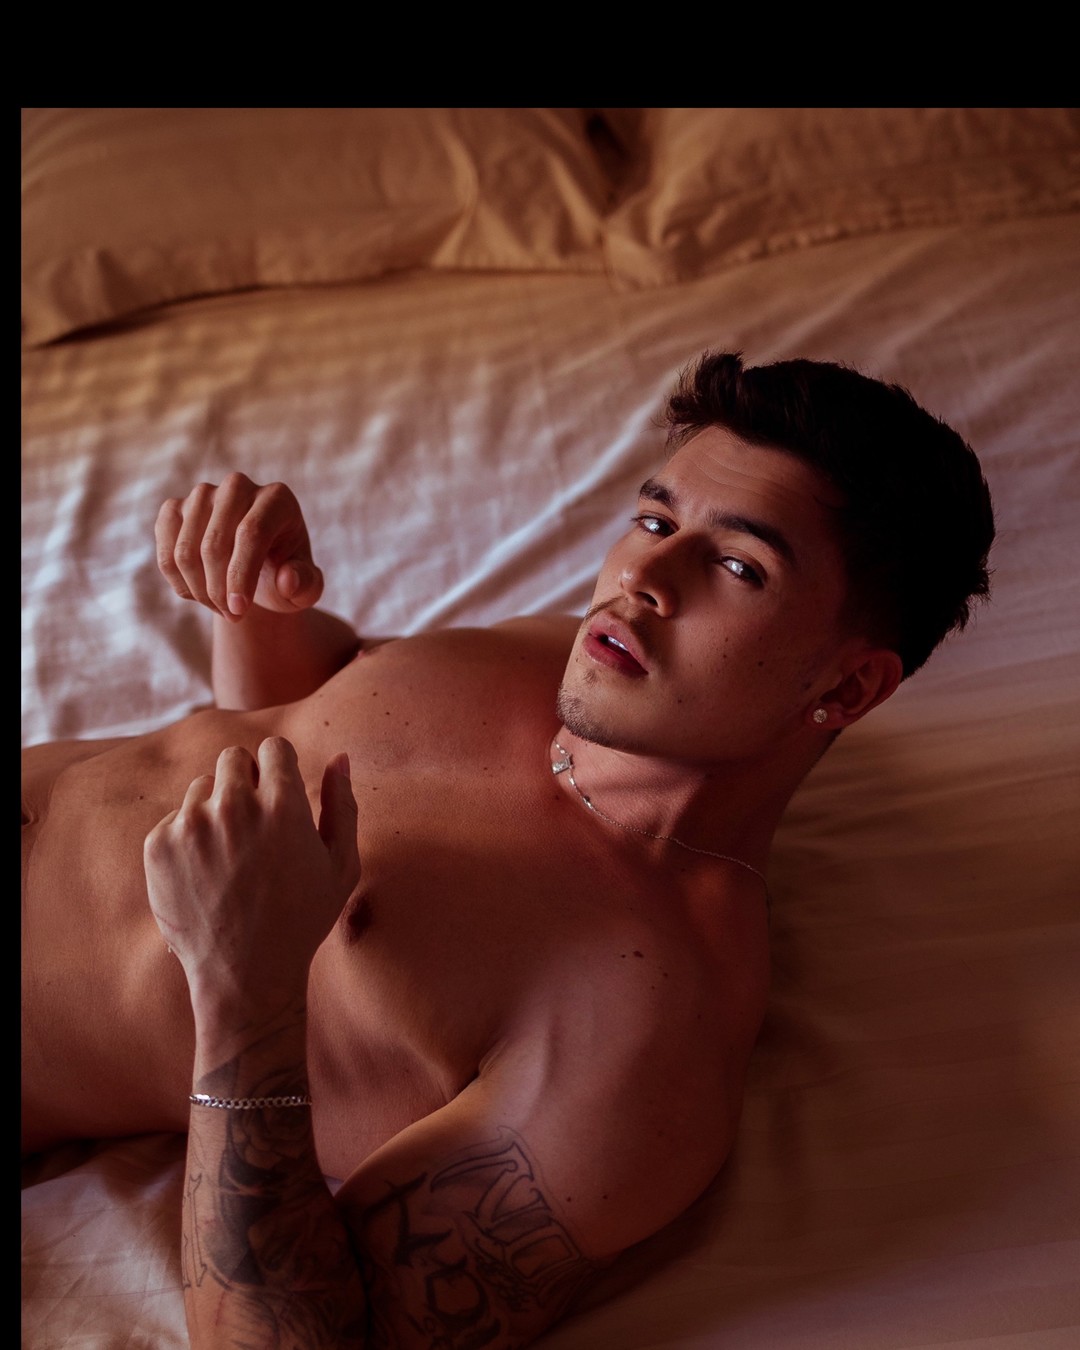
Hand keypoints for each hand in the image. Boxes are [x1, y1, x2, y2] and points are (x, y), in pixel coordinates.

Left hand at [144, 738, 359, 1021]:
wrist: (244, 975)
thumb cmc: (301, 920)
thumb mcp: (341, 866)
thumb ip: (342, 805)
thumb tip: (339, 757)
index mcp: (282, 805)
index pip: (273, 748)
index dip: (279, 769)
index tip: (279, 794)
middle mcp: (234, 807)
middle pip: (233, 759)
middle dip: (246, 781)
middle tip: (254, 824)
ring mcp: (191, 825)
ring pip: (203, 788)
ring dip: (217, 807)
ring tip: (231, 855)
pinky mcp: (159, 845)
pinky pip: (175, 818)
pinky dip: (190, 836)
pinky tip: (208, 873)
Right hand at [155, 473, 323, 620]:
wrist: (258, 568)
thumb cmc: (284, 575)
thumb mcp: (305, 587)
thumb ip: (306, 585)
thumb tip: (287, 579)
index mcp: (277, 498)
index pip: (251, 533)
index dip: (241, 576)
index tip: (238, 611)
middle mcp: (237, 487)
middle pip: (214, 544)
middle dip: (218, 591)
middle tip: (232, 616)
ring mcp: (202, 495)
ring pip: (185, 551)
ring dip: (199, 592)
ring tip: (220, 607)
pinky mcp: (175, 509)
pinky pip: (165, 552)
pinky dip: (179, 583)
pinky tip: (199, 594)